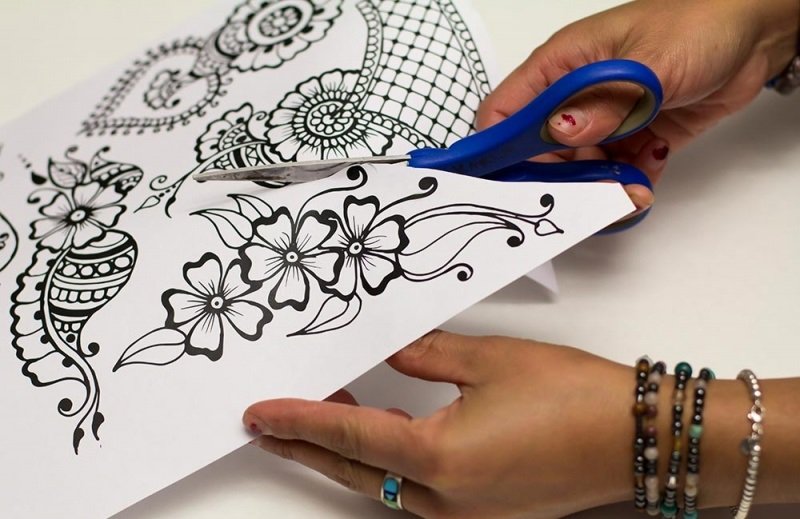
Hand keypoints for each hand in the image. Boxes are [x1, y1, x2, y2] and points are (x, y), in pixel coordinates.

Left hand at [243, 331, 634, 517]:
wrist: (636, 438)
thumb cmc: (573, 399)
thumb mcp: (488, 361)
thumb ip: (425, 356)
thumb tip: (387, 348)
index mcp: (439, 459)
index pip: (350, 437)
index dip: (299, 421)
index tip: (260, 414)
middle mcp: (446, 502)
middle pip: (358, 473)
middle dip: (310, 446)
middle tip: (272, 424)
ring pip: (385, 488)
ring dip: (353, 456)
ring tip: (326, 420)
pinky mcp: (486, 518)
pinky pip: (421, 496)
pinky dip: (394, 468)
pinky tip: (390, 441)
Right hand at [476, 0, 799, 210]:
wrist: (754, 32)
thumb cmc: (699, 23)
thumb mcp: (648, 65)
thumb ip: (604, 104)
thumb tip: (560, 132)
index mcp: (563, 64)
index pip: (507, 109)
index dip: (497, 147)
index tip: (502, 183)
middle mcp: (577, 94)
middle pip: (540, 150)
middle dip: (557, 179)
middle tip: (580, 199)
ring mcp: (605, 117)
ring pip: (581, 167)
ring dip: (599, 187)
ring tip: (627, 192)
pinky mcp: (634, 135)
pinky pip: (617, 171)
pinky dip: (628, 183)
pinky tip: (645, 180)